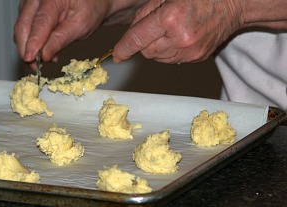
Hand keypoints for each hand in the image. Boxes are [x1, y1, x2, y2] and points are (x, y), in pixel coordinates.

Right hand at [13, 0, 116, 68]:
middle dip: (26, 49)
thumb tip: (45, 55)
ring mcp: (29, 2)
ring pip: (20, 28)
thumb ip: (61, 39)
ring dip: (28, 47)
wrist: (90, 0)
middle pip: (23, 26)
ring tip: (43, 58)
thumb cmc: (89, 8)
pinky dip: (29, 41)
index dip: (33, 43)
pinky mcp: (26, 8)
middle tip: (35, 66)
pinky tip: (41, 49)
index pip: (39, 23)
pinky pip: (23, 27)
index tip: (30, 59)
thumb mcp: (81, 25)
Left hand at [113, 0, 242, 63]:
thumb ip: (144, 13)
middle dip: (143, 42)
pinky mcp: (197, 58)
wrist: (233, 3)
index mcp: (171, 18)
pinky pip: (171, 59)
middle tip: (155, 25)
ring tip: (169, 29)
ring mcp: (190, 51)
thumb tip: (131, 33)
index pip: (138, 39)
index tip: (116, 55)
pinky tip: (178, 36)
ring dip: (155, 47)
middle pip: (146, 51)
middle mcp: (180, 38)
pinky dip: (168, 50)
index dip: (124, 48)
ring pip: (157, 58)